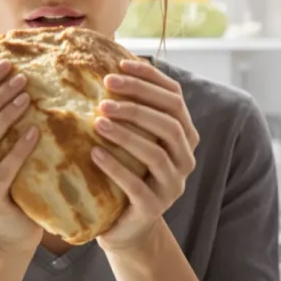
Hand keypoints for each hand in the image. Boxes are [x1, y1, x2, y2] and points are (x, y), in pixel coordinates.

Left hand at [91, 60, 199, 251]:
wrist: (126, 223)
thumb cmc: (126, 168)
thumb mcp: (131, 135)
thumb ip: (130, 106)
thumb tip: (109, 57)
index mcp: (184, 134)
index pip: (174, 98)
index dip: (149, 79)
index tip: (119, 65)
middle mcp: (185, 157)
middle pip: (168, 122)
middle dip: (136, 102)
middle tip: (105, 90)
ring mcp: (173, 184)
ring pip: (156, 153)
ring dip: (126, 133)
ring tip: (97, 120)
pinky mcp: (154, 208)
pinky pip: (137, 186)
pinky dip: (115, 167)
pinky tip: (94, 154)